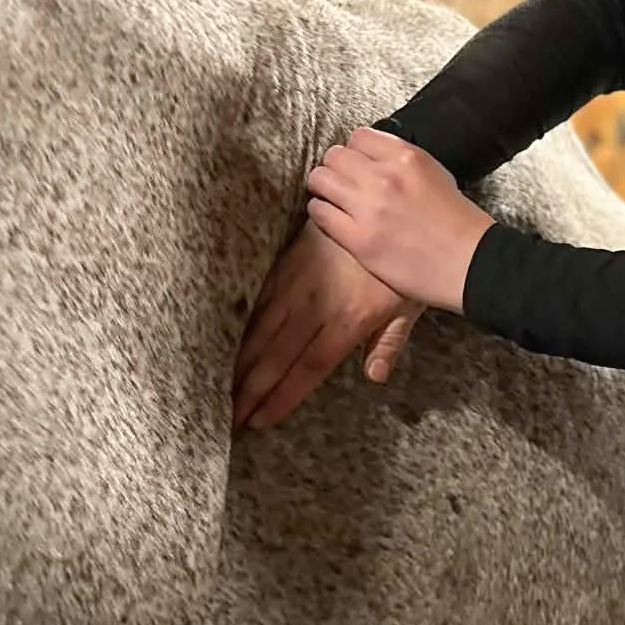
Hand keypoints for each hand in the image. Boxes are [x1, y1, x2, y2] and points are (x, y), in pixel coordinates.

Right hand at [233, 221, 423, 430]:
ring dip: (238, 358)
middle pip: (278, 354)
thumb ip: (388, 342)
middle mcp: (318, 304)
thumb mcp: (408, 305)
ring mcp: (299, 280)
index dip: (282, 396)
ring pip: (261, 326)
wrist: (384, 204)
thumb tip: (374, 377)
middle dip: (249, 387)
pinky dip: (240, 321)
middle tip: (224, 415)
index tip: (257, 420)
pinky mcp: (286, 259)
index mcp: (349, 320)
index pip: (309, 368)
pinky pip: (259, 295)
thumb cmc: (403, 263)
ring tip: (215, 385)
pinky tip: (221, 340)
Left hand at [305, 127, 493, 312]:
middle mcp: (384, 177)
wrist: (470, 264)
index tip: (359, 166)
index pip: (358, 136)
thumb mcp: (436, 174)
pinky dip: (322, 213)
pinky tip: (335, 220)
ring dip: (324, 189)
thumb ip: (402, 162)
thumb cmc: (458, 224)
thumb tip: (372, 158)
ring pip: (320, 179)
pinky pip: (319, 212)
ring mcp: (369, 208)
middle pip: (334, 156)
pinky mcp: (358, 239)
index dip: (356, 152)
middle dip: (336, 169)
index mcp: (406, 157)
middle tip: (343, 184)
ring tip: (335, 201)